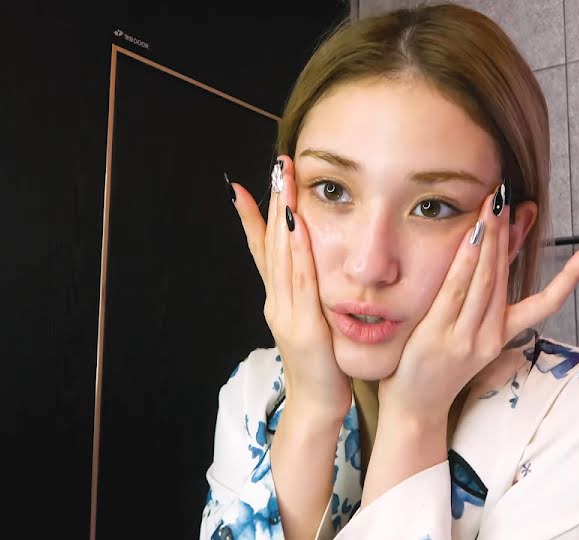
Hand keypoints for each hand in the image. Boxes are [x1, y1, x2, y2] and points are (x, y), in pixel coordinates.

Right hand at [228, 155, 351, 417]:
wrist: (319, 404)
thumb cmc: (322, 364)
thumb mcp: (313, 320)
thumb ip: (310, 293)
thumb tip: (314, 268)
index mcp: (281, 298)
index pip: (266, 248)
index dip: (259, 213)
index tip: (257, 180)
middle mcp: (277, 300)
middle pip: (272, 243)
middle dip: (273, 201)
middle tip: (275, 165)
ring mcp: (285, 313)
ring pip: (282, 256)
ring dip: (282, 216)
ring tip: (282, 182)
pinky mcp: (301, 327)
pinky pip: (299, 282)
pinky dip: (296, 252)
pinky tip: (297, 227)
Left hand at [377, 183, 578, 424]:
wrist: (415, 411)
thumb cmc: (439, 371)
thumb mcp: (470, 339)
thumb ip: (483, 301)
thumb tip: (497, 266)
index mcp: (501, 337)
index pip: (543, 305)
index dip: (569, 279)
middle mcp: (489, 336)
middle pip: (505, 278)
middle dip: (510, 235)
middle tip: (512, 198)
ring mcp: (465, 336)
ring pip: (485, 280)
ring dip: (491, 239)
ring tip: (496, 205)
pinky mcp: (439, 336)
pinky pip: (456, 291)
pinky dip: (466, 261)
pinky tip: (472, 236)